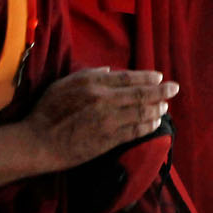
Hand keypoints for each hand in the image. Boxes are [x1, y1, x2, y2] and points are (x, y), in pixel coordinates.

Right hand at [26, 68, 177, 170]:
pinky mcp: (108, 139)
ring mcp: (108, 120)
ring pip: (141, 112)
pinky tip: (155, 122)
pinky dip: (147, 125)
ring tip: (165, 106)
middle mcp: (104, 99)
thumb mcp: (64, 84)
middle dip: (161, 90)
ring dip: (157, 108)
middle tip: (174, 88)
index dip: (147, 77)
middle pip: (140, 94)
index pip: (128, 77)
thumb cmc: (47, 111)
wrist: (37, 142)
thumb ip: (88, 75)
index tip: (159, 77)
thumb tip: (109, 71)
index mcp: (93, 83)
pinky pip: (134, 131)